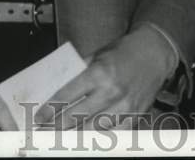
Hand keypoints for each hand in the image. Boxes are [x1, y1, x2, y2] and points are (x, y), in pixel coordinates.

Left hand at [34, 26, 175, 129]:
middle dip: (56, 127)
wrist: (155, 52)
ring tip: (59, 140)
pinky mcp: (134, 116)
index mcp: (100, 73)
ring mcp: (124, 106)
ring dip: (73, 137)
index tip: (39, 118)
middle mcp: (111, 92)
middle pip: (76, 117)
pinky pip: (112, 135)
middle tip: (43, 133)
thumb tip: (58, 89)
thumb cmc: (124, 51)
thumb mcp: (98, 55)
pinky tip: (85, 141)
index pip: (67, 96)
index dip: (50, 110)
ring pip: (92, 130)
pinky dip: (97, 139)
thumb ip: (80, 72)